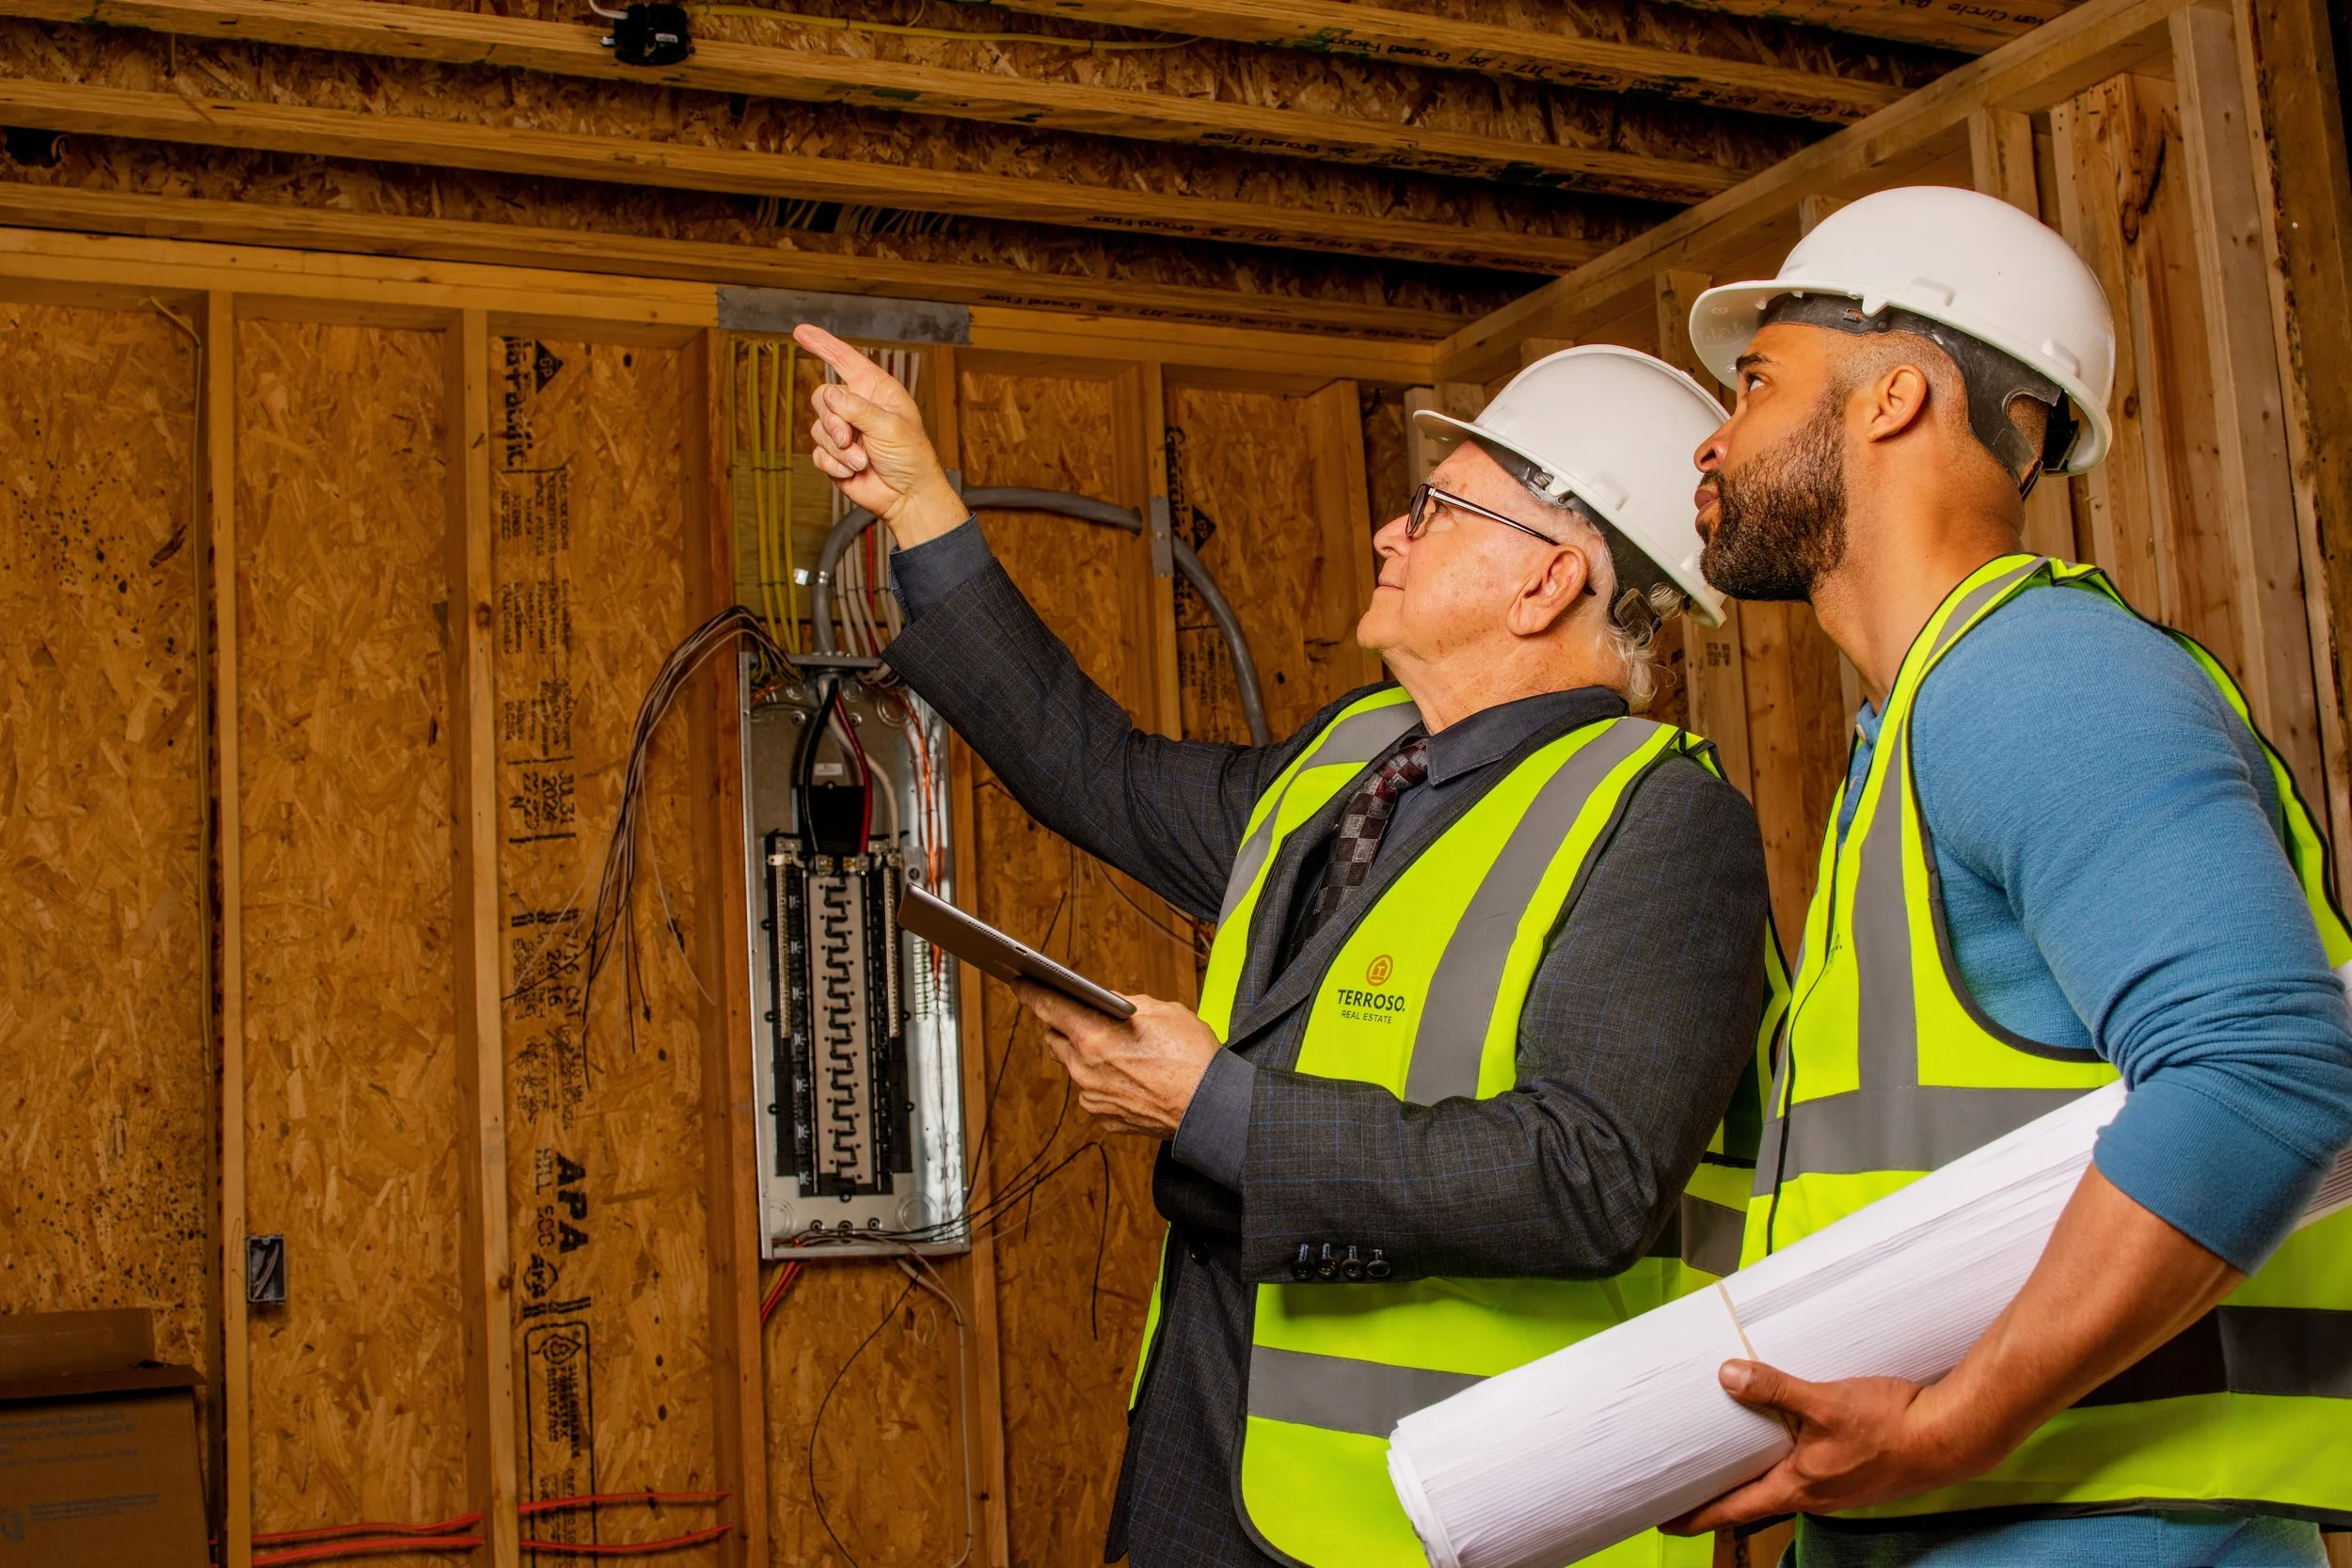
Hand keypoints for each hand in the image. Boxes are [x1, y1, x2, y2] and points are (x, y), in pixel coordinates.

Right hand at [791, 323, 966, 546]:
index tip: (800, 331)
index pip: (844, 360)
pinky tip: (852, 471)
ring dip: (839, 448)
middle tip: (848, 439)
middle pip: (821, 397)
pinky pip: (818, 453)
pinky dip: (834, 464)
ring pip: (818, 428)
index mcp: (875, 390)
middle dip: (832, 421)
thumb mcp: (889, 426)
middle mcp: (857, 407)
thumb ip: (857, 408)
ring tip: (861, 461)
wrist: (907, 497)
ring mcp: (844, 431)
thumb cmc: (911, 457)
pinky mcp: (835, 455)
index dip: (823, 344)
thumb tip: (828, 394)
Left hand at [1010, 981, 1222, 1138]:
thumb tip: (1109, 1001)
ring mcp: (1093, 1097)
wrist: (1211, 1109)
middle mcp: (1085, 1070)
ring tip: (1120, 1050)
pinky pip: (1093, 1093)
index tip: (1021, 984)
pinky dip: (1104, 1081)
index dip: (1032, 993)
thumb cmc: (1192, 1058)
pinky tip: (1132, 1076)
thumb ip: (1128, 1003)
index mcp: (1094, 1037)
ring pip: (1075, 1068)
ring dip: (1087, 1055)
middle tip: (1087, 1017)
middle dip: (1066, 1026)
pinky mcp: (1105, 1118)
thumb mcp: (1164, 1011)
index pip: (1050, 1008)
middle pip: (1056, 1039)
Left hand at [1662, 1363, 1980, 1532]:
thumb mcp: (1824, 1402)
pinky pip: (1805, 1466)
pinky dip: (1783, 1456)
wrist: (1950, 1437)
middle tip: (1685, 1486)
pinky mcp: (1853, 1468)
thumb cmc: (1890, 1426)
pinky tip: (1783, 1434)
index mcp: (1797, 1487)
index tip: (1665, 1521)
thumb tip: (1727, 1376)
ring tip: (1724, 1457)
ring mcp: (1835, 1485)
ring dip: (1752, 1473)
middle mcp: (1813, 1494)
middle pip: (1752, 1499)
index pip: (1732, 1509)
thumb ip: (1775, 1389)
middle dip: (1718, 1494)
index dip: (1696, 1515)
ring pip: (1780, 1481)